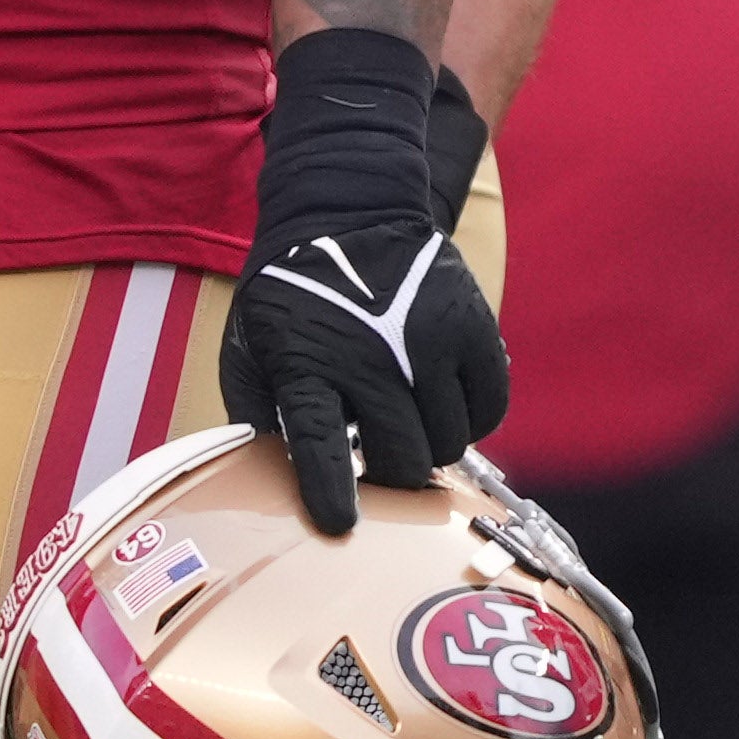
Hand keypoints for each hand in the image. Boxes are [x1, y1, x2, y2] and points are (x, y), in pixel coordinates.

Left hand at [220, 29, 507, 534]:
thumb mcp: (249, 345)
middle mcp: (372, 358)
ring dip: (427, 446)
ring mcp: (429, 343)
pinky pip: (489, 410)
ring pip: (448, 442)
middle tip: (377, 464)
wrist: (347, 211)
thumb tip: (269, 474)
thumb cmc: (291, 292)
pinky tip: (439, 403)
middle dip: (388, 477)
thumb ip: (255, 410)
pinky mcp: (473, 330)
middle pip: (400, 457)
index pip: (322, 443)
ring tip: (403, 421)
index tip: (340, 527)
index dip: (332, 492)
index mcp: (308, 363)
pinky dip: (469, 420)